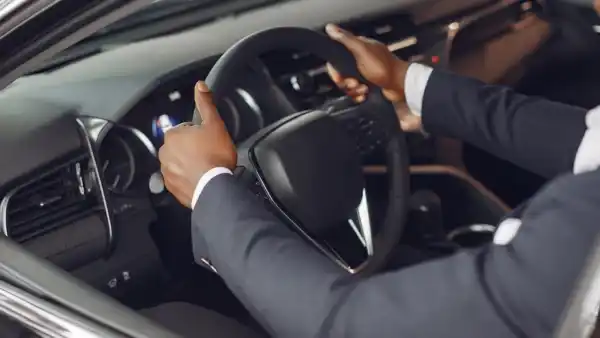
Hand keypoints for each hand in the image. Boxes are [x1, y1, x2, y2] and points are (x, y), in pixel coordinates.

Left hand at [158, 81, 236, 207]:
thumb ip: (205, 104)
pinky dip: (187, 179)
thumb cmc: (215, 156)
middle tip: (209, 155)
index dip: (199, 134)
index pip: (185, 130)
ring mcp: (166, 172)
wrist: (214, 187)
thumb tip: (200, 85)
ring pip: (179, 163)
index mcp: (172, 135)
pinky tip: (200, 179)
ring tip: (206, 168)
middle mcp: (164, 153)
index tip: (209, 141)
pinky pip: (179, 180)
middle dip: (192, 150)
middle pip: (180, 147)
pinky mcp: (171, 188)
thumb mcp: (214, 124)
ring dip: (189, 164)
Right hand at [325, 24, 421, 131]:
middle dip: (345, 82)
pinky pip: (355, 92)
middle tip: (354, 83)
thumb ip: (346, 40)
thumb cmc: (384, 67)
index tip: (340, 77)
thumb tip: (330, 28)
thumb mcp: (363, 51)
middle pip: (341, 73)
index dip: (335, 69)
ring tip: (363, 90)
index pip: (337, 57)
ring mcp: (364, 73)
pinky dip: (358, 95)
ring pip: (348, 84)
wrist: (401, 86)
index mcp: (358, 48)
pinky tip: (365, 95)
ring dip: (353, 90)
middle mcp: (360, 59)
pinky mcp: (368, 85)